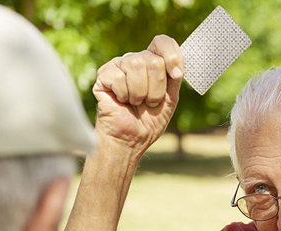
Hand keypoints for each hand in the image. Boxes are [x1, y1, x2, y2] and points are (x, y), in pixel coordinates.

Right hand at [92, 35, 183, 154]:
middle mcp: (135, 60)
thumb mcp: (170, 98)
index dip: (172, 55)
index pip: (162, 42)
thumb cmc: (149, 121)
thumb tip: (175, 67)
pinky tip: (121, 101)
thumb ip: (174, 78)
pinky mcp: (103, 75)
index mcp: (152, 62)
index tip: (177, 75)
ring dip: (141, 92)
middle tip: (149, 102)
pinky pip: (119, 77)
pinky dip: (124, 95)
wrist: (130, 140)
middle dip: (156, 87)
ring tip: (135, 103)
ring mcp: (118, 66)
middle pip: (153, 59)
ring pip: (136, 65)